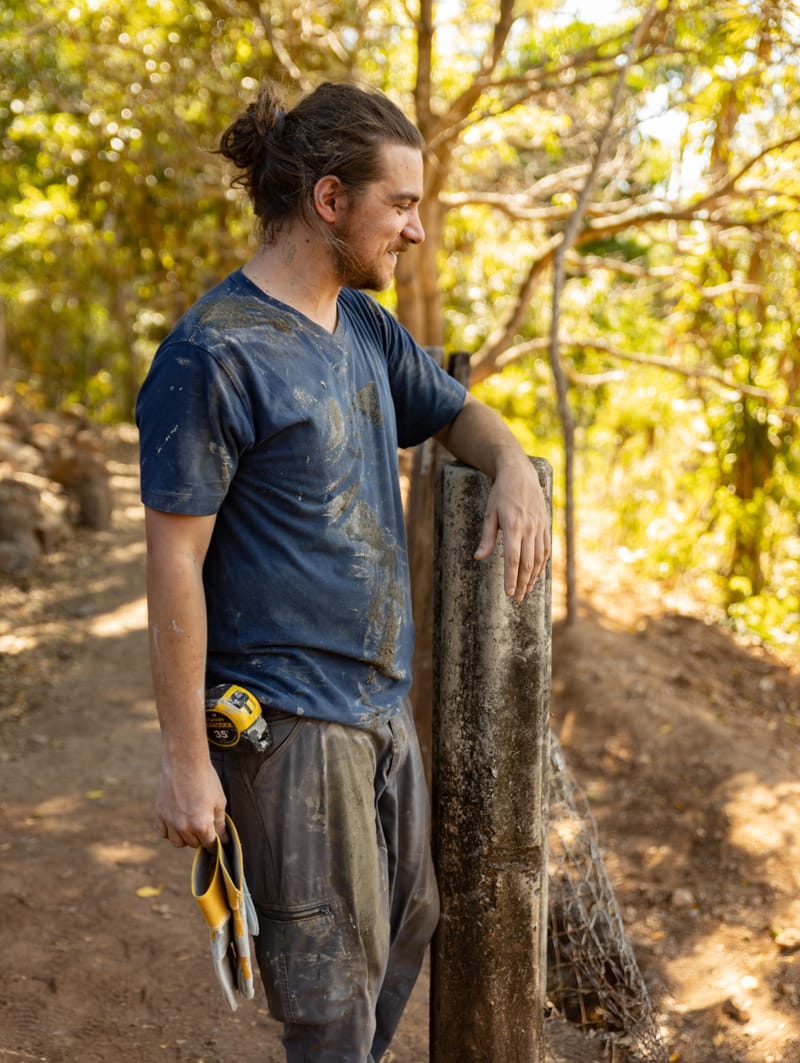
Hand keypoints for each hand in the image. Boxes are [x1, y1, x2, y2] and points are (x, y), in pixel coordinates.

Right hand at [155, 753, 227, 848]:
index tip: (217, 842)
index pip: (209, 844)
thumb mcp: (219, 800)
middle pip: (193, 844)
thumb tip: (223, 839)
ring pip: (177, 842)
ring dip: (185, 837)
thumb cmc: (206, 779)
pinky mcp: (159, 814)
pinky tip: (176, 822)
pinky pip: (162, 833)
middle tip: (204, 825)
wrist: (184, 761)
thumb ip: (220, 823)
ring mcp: (169, 821)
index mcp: (202, 824)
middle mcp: (184, 827)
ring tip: (190, 824)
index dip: (215, 844)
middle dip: (201, 838)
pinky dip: (169, 831)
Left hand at [473, 457, 550, 601]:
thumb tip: (478, 557)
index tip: (508, 593)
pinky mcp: (545, 525)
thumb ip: (487, 537)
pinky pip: (545, 550)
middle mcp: (530, 529)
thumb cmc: (501, 494)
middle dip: (521, 584)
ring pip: (538, 559)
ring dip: (532, 578)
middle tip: (516, 599)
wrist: (521, 474)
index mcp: (514, 527)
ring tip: (525, 591)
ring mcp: (540, 527)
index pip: (513, 559)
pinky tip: (535, 574)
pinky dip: (541, 565)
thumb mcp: (489, 513)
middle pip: (527, 563)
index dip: (511, 578)